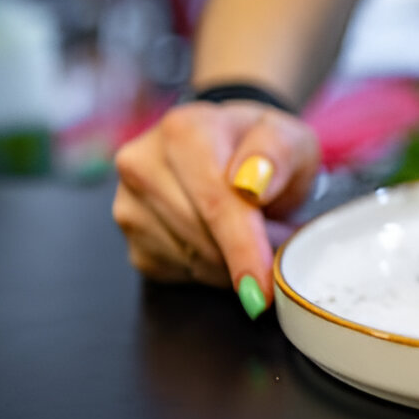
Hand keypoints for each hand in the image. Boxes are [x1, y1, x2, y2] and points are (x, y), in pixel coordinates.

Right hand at [112, 101, 320, 317]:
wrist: (234, 154)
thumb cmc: (262, 149)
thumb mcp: (289, 138)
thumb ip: (277, 152)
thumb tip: (252, 184)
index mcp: (183, 131)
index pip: (215, 202)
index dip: (244, 248)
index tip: (262, 287)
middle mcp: (143, 164)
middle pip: (203, 236)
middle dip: (249, 251)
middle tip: (281, 237)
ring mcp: (129, 205)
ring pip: (192, 261)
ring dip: (233, 261)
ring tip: (255, 232)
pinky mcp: (132, 241)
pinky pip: (181, 274)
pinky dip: (213, 269)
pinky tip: (224, 241)